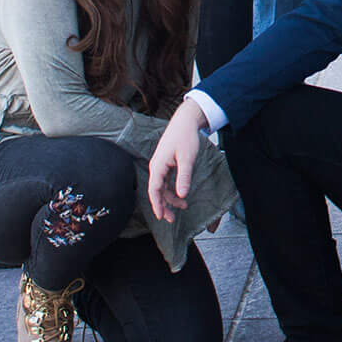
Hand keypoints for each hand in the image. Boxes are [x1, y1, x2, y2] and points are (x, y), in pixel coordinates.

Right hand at [147, 98, 205, 222]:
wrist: (186, 121)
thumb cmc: (186, 137)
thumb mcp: (187, 158)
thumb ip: (184, 176)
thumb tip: (182, 195)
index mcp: (158, 166)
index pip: (154, 190)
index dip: (157, 204)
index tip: (161, 217)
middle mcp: (157, 167)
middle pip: (157, 191)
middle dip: (164, 206)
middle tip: (172, 220)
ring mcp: (161, 165)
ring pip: (162, 187)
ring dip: (170, 198)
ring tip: (183, 207)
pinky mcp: (166, 163)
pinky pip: (166, 181)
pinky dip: (173, 189)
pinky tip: (181, 195)